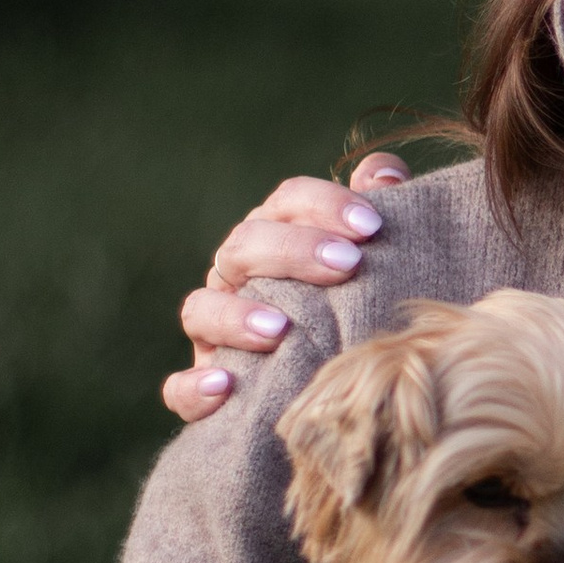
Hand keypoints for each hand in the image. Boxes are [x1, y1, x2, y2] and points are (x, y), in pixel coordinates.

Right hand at [161, 152, 408, 420]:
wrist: (353, 388)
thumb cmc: (367, 308)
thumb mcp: (381, 263)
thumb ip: (384, 211)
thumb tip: (383, 172)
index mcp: (279, 239)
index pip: (288, 202)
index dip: (325, 204)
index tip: (372, 225)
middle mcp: (239, 279)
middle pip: (244, 246)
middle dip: (293, 250)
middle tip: (347, 263)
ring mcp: (215, 334)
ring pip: (201, 310)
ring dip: (236, 316)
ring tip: (280, 329)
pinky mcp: (203, 390)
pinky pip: (180, 388)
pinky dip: (194, 386)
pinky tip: (225, 386)